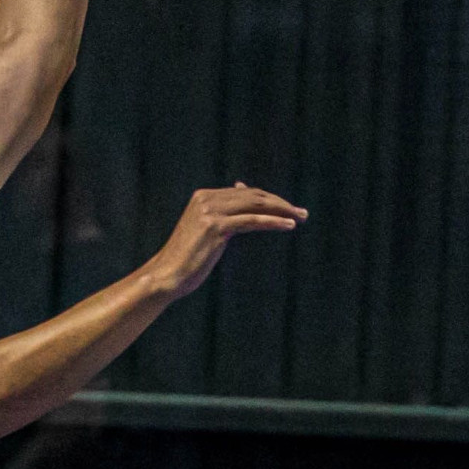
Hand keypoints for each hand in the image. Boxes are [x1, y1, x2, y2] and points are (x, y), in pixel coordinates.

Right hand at [146, 183, 306, 300]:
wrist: (166, 275)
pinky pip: (252, 220)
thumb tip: (240, 194)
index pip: (245, 193)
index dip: (269, 200)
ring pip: (255, 205)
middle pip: (253, 196)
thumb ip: (223, 214)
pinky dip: (273, 221)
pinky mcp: (216, 227)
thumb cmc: (187, 258)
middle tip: (302, 213)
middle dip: (280, 203)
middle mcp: (206, 199)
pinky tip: (288, 225)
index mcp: (204, 196)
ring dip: (282, 210)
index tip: (288, 208)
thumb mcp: (205, 230)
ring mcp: (210, 212)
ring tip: (300, 217)